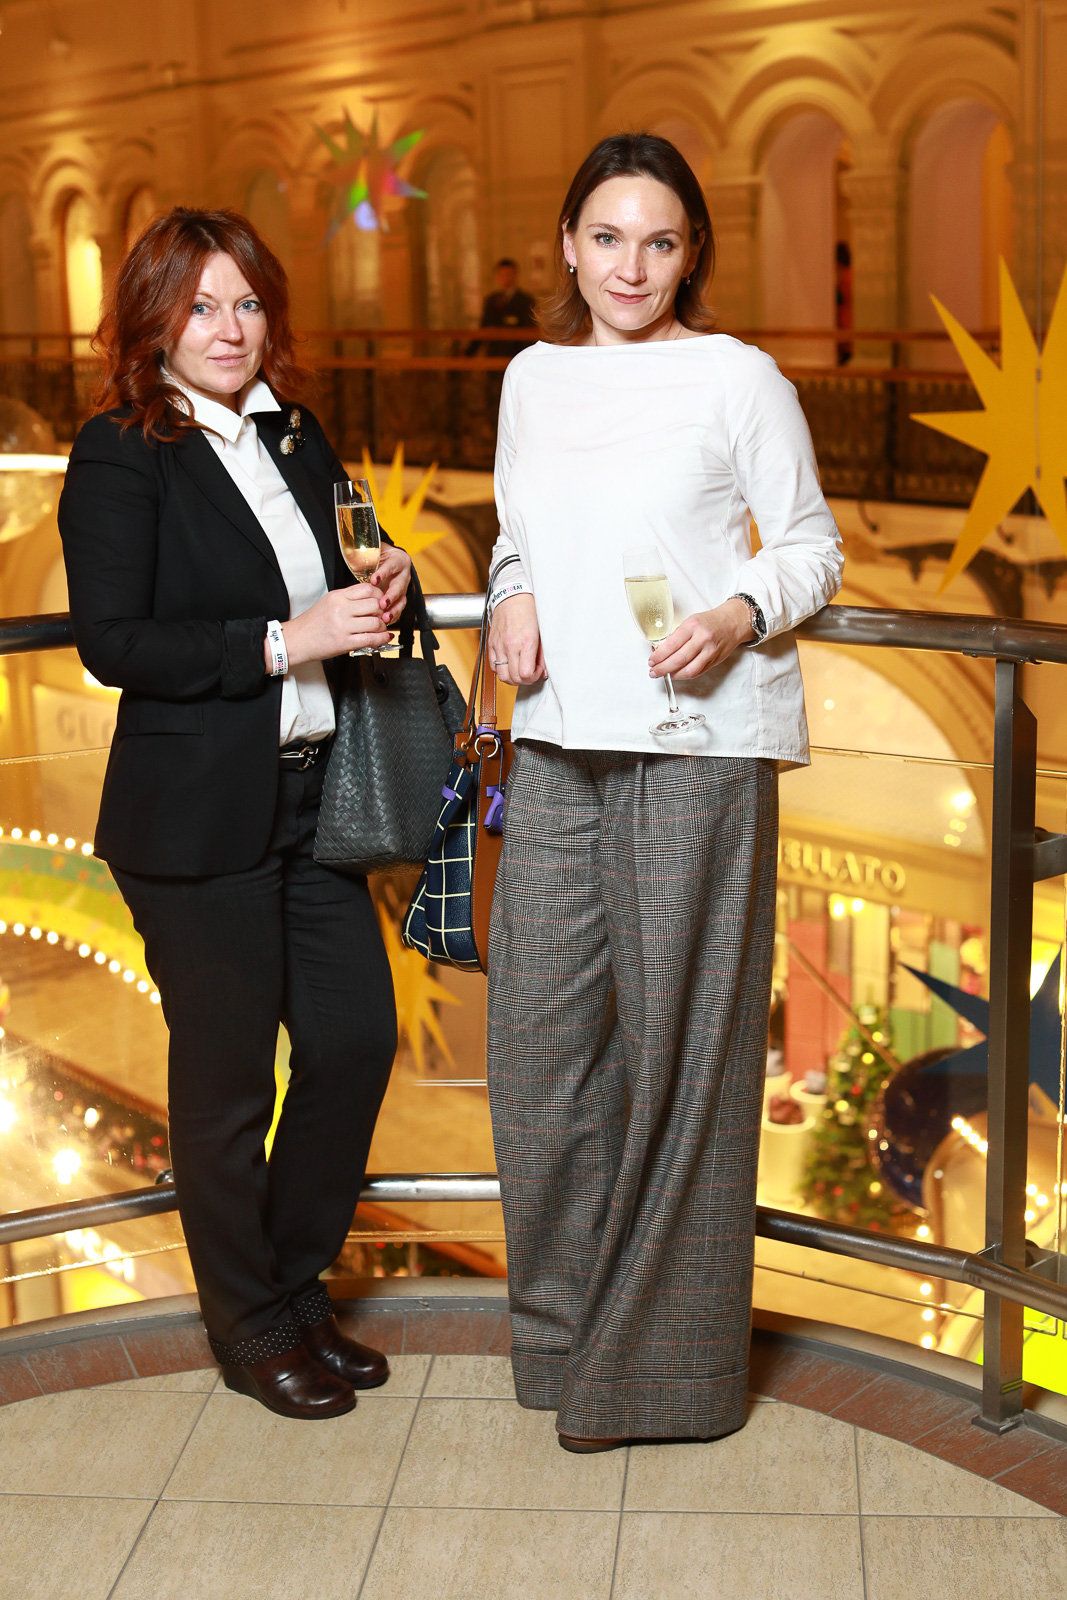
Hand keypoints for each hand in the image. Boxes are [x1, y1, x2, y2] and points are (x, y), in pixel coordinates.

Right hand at [280, 584, 394, 666]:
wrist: (295, 640)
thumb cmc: (312, 623)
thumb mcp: (328, 603)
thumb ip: (348, 599)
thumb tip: (370, 600)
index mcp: (337, 596)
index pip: (367, 589)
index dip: (379, 596)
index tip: (381, 601)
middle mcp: (341, 609)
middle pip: (374, 604)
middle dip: (383, 611)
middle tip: (383, 616)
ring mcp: (342, 626)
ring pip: (375, 622)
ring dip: (383, 626)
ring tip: (381, 628)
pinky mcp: (344, 642)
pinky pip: (370, 639)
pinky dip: (382, 638)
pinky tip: (384, 637)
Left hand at [367, 544, 411, 619]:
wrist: (380, 562)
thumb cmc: (374, 556)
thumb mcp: (369, 551)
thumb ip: (363, 551)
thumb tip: (351, 548)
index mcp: (398, 560)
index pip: (392, 566)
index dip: (383, 573)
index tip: (373, 580)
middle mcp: (404, 574)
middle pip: (400, 586)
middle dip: (391, 596)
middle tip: (382, 603)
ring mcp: (403, 588)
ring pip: (402, 600)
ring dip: (394, 610)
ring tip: (385, 618)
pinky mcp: (400, 599)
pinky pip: (398, 609)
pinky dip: (392, 616)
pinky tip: (384, 622)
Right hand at [488, 592, 545, 684]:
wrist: (513, 595)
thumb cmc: (529, 610)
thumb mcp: (541, 633)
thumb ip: (542, 654)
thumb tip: (543, 671)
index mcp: (525, 642)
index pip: (525, 674)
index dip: (533, 677)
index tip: (538, 670)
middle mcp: (510, 646)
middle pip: (513, 678)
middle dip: (524, 680)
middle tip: (531, 672)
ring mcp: (498, 645)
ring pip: (502, 675)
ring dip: (512, 678)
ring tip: (519, 670)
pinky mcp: (491, 644)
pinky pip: (493, 666)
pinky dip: (501, 669)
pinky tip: (510, 663)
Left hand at [648, 598, 753, 679]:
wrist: (732, 623)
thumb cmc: (710, 621)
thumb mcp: (691, 621)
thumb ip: (677, 636)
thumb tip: (659, 651)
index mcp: (693, 626)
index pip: (672, 644)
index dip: (659, 656)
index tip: (651, 661)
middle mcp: (702, 639)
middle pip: (679, 659)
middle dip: (663, 668)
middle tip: (653, 671)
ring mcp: (710, 651)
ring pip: (689, 670)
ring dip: (673, 675)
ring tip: (663, 674)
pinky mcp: (714, 661)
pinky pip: (697, 672)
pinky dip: (684, 675)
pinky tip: (676, 674)